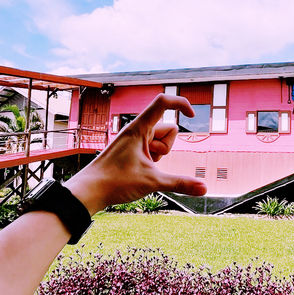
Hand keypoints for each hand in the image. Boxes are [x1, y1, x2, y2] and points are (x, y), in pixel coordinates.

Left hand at [66, 94, 206, 213]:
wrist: (88, 191)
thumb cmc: (115, 182)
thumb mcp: (153, 182)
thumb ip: (180, 184)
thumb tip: (205, 189)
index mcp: (139, 128)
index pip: (163, 102)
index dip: (181, 103)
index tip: (193, 116)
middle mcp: (136, 130)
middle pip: (168, 129)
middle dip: (167, 146)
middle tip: (151, 161)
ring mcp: (134, 141)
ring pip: (161, 141)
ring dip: (159, 155)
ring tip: (143, 168)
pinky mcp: (131, 150)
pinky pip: (152, 150)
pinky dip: (152, 160)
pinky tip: (139, 172)